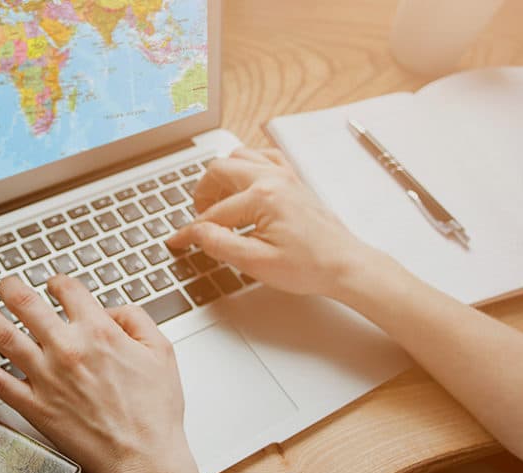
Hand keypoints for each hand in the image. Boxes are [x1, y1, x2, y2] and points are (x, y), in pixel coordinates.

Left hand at [0, 275, 201, 472]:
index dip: (57, 282)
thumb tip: (112, 310)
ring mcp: (46, 377)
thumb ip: (136, 320)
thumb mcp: (161, 352)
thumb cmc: (154, 412)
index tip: (53, 285)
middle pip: (25, 303)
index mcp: (98, 332)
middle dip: (10, 288)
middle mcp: (67, 349)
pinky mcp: (33, 406)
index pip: (67, 290)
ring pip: (3, 337)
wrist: (142, 457)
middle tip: (5, 286)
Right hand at [166, 147, 381, 299]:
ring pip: (240, 156)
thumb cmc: (309, 266)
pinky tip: (243, 184)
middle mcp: (273, 177)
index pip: (214, 213)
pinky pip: (264, 157)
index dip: (192, 230)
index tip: (178, 242)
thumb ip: (220, 245)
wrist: (344, 265)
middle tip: (198, 218)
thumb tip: (195, 234)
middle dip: (202, 193)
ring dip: (222, 176)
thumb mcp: (257, 263)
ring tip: (217, 201)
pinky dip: (247, 165)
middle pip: (220, 169)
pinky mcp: (293, 179)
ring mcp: (285, 175)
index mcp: (263, 197)